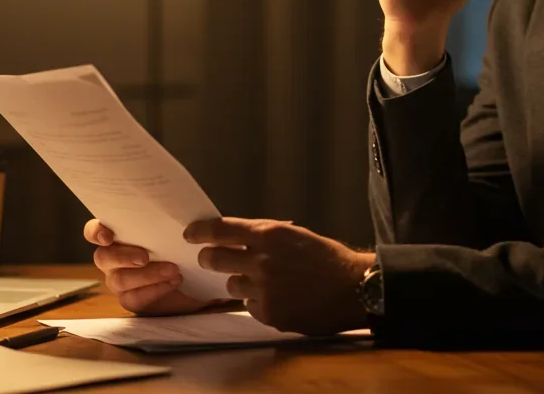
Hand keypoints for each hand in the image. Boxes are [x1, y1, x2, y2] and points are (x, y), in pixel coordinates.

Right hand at [85, 219, 222, 315]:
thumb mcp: (174, 233)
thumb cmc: (178, 248)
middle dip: (124, 256)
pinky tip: (173, 282)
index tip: (107, 236)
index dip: (95, 232)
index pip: (93, 232)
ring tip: (173, 269)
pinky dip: (155, 289)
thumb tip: (177, 213)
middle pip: (103, 257)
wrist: (195, 280)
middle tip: (145, 257)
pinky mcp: (130, 300)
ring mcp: (118, 281)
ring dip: (147, 274)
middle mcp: (111, 259)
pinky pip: (134, 298)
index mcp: (117, 237)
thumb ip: (165, 223)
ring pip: (120, 280)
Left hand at [184, 217, 375, 335]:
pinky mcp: (268, 313)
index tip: (190, 234)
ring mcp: (263, 289)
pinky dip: (259, 302)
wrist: (353, 289)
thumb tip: (234, 238)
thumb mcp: (295, 235)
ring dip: (241, 282)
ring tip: (265, 282)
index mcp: (269, 235)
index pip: (221, 230)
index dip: (200, 231)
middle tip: (210, 259)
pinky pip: (249, 306)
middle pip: (214, 259)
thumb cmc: (327, 258)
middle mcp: (261, 261)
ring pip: (232, 285)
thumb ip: (263, 236)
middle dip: (209, 258)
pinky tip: (279, 298)